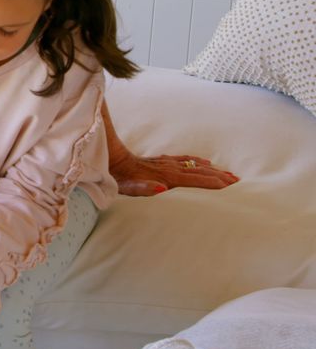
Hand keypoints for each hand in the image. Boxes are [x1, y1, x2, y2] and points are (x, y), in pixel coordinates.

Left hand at [110, 153, 238, 196]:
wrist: (110, 160)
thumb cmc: (120, 178)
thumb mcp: (128, 187)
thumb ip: (144, 188)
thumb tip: (161, 188)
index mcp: (166, 177)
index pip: (195, 180)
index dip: (213, 183)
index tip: (231, 186)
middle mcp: (169, 168)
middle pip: (200, 171)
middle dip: (220, 176)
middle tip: (239, 182)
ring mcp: (166, 163)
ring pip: (195, 165)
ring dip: (213, 169)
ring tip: (229, 174)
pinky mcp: (161, 160)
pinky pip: (185, 160)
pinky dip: (198, 161)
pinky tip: (205, 162)